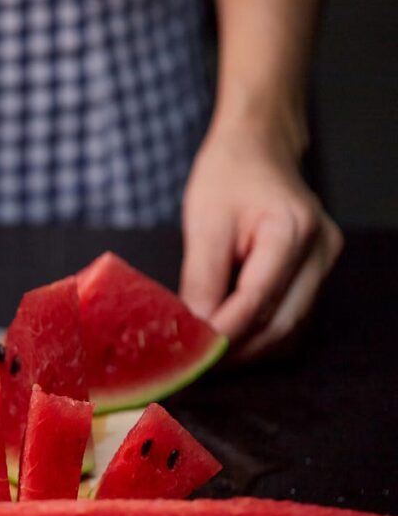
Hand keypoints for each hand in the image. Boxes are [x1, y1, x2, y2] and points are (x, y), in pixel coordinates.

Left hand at [180, 122, 342, 360]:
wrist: (258, 149)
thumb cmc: (228, 176)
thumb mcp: (204, 222)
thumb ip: (202, 277)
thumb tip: (194, 329)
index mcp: (293, 231)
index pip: (258, 300)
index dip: (224, 334)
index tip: (190, 355)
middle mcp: (320, 250)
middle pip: (281, 323)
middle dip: (237, 351)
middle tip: (194, 366)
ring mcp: (324, 263)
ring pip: (290, 328)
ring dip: (249, 349)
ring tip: (207, 357)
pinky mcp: (317, 272)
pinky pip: (292, 316)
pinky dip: (261, 334)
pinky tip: (229, 339)